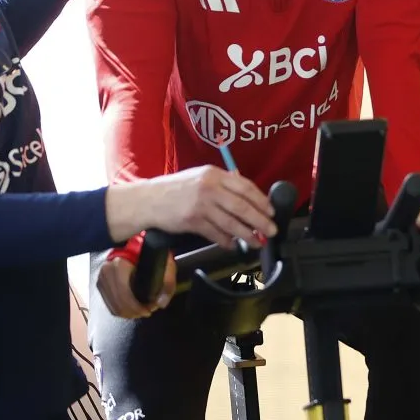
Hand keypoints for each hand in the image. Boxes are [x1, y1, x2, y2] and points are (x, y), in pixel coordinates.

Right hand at [98, 252, 176, 319]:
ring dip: (128, 313)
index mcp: (119, 265)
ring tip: (141, 311)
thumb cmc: (149, 253)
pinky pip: (109, 304)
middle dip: (135, 312)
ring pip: (113, 306)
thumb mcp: (164, 263)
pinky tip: (131, 310)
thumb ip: (167, 283)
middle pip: (118, 303)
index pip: (124, 294)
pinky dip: (120, 310)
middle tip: (148, 311)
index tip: (150, 309)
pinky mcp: (100, 283)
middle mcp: (106, 271)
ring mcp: (101, 277)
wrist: (135, 244)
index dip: (137, 307)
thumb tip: (160, 303)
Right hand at [101, 165, 276, 318]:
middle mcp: (208, 188)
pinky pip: (216, 234)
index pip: (245, 187)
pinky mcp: (192, 221)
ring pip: (231, 223)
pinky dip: (226, 241)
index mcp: (213, 174)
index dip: (261, 201)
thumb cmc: (175, 189)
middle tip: (271, 230)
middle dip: (260, 220)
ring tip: (256, 242)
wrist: (149, 199)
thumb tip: (246, 195)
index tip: (271, 211)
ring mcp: (200, 205)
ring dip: (247, 235)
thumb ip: (221, 183)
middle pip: (242, 206)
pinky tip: (232, 245)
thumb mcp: (199, 177)